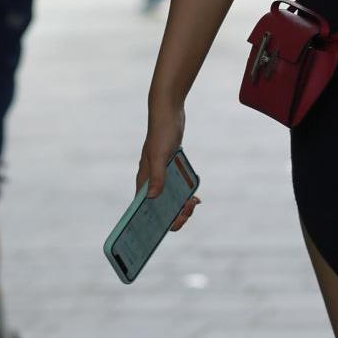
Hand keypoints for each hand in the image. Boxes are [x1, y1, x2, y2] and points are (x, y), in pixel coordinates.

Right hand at [137, 100, 199, 232]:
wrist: (168, 112)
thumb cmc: (161, 132)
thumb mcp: (160, 155)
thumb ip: (157, 176)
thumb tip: (152, 197)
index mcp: (143, 180)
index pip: (145, 208)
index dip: (156, 220)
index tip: (171, 225)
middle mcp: (150, 180)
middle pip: (160, 206)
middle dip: (174, 213)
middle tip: (189, 208)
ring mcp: (161, 174)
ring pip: (170, 197)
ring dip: (181, 204)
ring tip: (194, 203)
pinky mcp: (171, 167)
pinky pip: (178, 186)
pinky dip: (185, 193)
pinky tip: (195, 195)